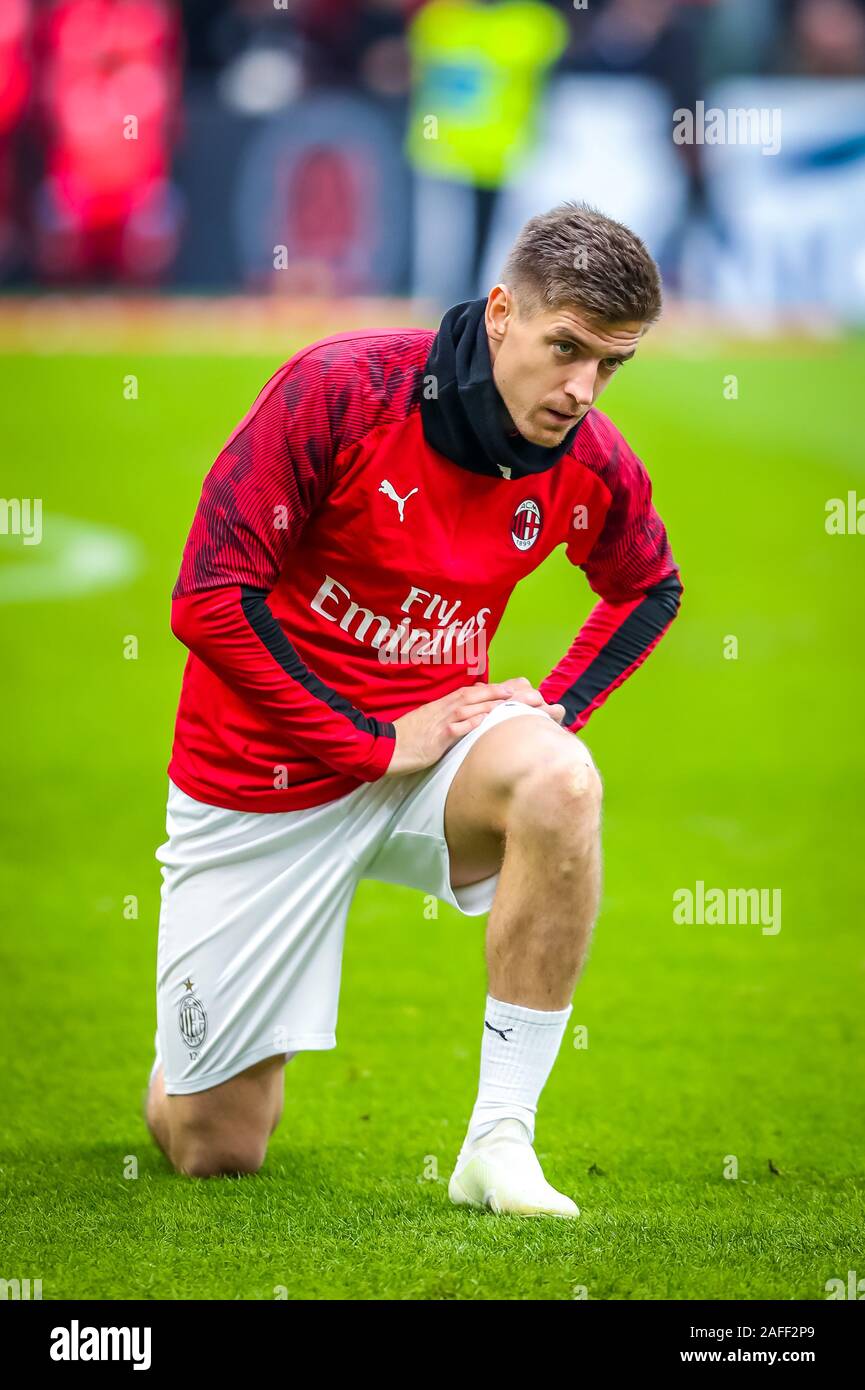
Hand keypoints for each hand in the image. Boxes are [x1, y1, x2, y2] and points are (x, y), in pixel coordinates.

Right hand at [384, 677, 565, 775]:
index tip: (521, 689)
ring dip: (495, 704)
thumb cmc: (409, 737)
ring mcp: (442, 721)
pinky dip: (471, 722)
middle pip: (481, 695)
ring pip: (472, 707)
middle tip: (532, 694)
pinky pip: (456, 727)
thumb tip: (471, 717)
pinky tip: (486, 721)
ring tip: (518, 702)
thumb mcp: (431, 722)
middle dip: (507, 694)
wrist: (385, 747)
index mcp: (446, 704)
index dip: (499, 689)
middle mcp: (446, 708)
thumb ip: (451, 717)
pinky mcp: (437, 737)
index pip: (477, 691)